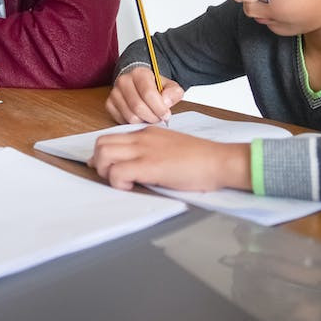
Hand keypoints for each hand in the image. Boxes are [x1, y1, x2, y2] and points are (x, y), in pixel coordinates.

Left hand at [89, 127, 250, 192]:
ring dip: (106, 172)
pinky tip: (133, 187)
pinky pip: (117, 172)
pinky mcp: (150, 165)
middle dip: (100, 164)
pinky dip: (118, 183)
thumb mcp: (169, 148)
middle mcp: (142, 138)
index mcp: (147, 133)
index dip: (104, 156)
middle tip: (114, 178)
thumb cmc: (200, 159)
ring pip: (103, 155)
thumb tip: (133, 167)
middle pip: (101, 144)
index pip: (111, 138)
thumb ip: (150, 152)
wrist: (220, 160)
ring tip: (123, 183)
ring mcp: (145, 150)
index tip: (110, 169)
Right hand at [105, 66, 183, 123]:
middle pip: (138, 107)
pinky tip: (140, 117)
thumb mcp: (169, 86)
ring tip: (150, 117)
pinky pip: (122, 120)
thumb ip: (174, 92)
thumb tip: (166, 102)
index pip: (148, 93)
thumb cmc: (154, 86)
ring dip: (143, 121)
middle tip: (159, 118)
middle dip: (152, 117)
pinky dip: (133, 123)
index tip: (166, 114)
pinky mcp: (109, 104)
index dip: (159, 108)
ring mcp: (114, 93)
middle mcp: (124, 81)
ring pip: (130, 116)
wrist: (137, 83)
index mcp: (139, 73)